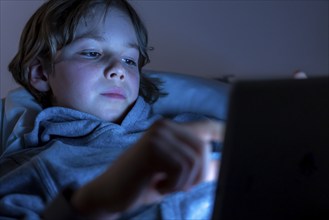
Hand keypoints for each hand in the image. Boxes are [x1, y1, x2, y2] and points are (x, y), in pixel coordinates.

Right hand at [71, 119, 223, 217]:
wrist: (110, 193)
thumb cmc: (143, 184)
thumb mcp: (176, 175)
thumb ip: (197, 167)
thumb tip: (222, 162)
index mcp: (171, 130)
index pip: (205, 126)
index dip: (224, 130)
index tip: (236, 135)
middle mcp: (165, 126)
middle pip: (203, 148)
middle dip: (197, 175)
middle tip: (178, 185)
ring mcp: (157, 134)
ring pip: (193, 160)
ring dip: (183, 182)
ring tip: (165, 184)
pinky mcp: (151, 147)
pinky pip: (180, 168)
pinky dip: (172, 184)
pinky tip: (157, 184)